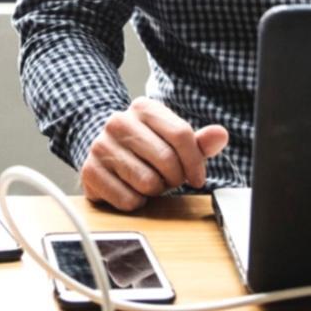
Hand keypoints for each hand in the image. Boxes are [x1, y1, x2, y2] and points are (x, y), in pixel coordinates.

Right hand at [80, 97, 228, 211]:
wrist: (103, 148)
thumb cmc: (145, 146)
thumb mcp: (173, 139)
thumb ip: (199, 141)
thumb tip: (221, 135)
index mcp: (143, 108)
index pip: (181, 134)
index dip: (195, 162)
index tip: (197, 178)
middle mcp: (118, 122)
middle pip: (166, 160)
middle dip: (174, 178)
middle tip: (168, 178)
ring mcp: (101, 146)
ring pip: (147, 183)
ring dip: (154, 191)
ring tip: (148, 180)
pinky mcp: (90, 171)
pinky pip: (127, 200)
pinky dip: (135, 202)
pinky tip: (131, 189)